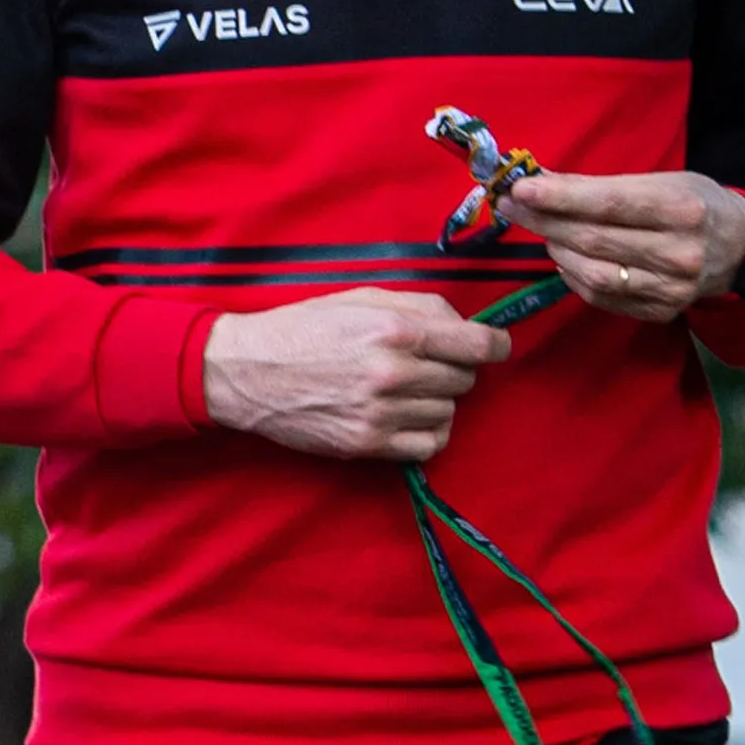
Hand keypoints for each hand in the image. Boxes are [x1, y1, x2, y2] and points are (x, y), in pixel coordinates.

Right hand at [203, 287, 509, 462]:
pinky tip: (406, 417)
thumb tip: (465, 327)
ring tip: (406, 390)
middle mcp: (394, 373)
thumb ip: (420, 308)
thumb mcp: (362, 298)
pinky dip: (427, 432)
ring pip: (449, 413)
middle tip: (426, 363)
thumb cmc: (305, 327)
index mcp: (396, 330)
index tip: (494, 347)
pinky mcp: (369, 444)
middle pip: (464, 380)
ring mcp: (382, 413)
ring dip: (437, 401)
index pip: (477, 345)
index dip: (495, 345)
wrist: (249, 372)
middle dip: (453, 369)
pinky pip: (428, 445)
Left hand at [499, 172, 744, 320]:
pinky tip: (567, 258)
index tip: (521, 190)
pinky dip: (574, 276)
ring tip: (545, 233)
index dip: (561, 198)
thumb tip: (539, 181)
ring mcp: (672, 289)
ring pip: (593, 274)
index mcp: (681, 209)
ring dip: (557, 251)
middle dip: (545, 222)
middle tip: (512, 207)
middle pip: (594, 240)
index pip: (609, 204)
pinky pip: (602, 297)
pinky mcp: (661, 312)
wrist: (741, 249)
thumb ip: (601, 185)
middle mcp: (680, 252)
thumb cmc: (693, 203)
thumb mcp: (660, 181)